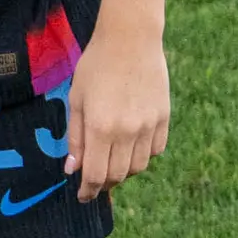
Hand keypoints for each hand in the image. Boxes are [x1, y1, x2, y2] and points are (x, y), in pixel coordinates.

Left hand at [65, 26, 169, 199]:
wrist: (130, 41)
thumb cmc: (95, 67)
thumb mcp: (76, 101)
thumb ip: (75, 138)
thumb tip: (73, 169)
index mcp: (100, 128)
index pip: (96, 174)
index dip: (88, 190)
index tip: (82, 196)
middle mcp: (127, 131)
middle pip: (118, 175)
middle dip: (104, 184)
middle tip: (93, 181)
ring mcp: (149, 126)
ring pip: (139, 166)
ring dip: (124, 171)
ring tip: (111, 163)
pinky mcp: (164, 118)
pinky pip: (155, 150)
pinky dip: (142, 156)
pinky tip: (130, 147)